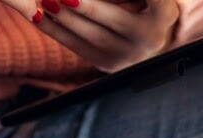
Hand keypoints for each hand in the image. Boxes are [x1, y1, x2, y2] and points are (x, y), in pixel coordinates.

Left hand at [35, 0, 179, 72]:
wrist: (152, 39)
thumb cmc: (146, 4)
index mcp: (164, 14)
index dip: (103, 3)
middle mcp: (151, 39)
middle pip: (114, 19)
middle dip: (85, 5)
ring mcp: (128, 57)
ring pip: (92, 36)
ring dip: (64, 18)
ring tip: (45, 0)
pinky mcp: (107, 65)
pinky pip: (78, 47)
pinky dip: (56, 31)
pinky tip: (38, 16)